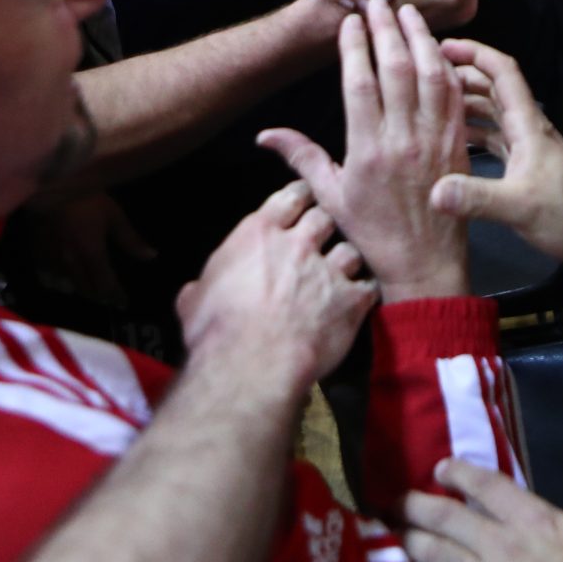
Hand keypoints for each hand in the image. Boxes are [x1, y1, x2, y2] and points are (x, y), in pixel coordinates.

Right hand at [23, 191, 156, 308]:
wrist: (51, 186)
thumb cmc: (87, 198)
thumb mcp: (114, 216)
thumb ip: (130, 240)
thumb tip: (152, 257)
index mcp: (92, 254)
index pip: (106, 284)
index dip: (116, 296)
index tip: (124, 303)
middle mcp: (71, 263)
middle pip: (87, 289)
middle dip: (100, 295)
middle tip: (109, 297)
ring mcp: (52, 260)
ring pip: (68, 286)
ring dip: (81, 290)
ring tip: (90, 291)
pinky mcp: (37, 254)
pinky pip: (48, 277)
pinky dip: (59, 283)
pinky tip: (64, 282)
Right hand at [176, 178, 376, 394]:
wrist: (253, 364)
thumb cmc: (217, 332)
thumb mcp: (194, 302)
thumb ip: (201, 288)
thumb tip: (194, 292)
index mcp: (259, 235)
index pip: (290, 197)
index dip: (299, 198)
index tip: (302, 202)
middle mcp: (299, 245)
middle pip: (325, 217)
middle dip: (325, 225)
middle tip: (323, 238)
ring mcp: (329, 271)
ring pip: (351, 250)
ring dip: (346, 261)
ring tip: (343, 272)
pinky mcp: (351, 300)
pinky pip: (368, 286)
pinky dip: (364, 293)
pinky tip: (359, 300)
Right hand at [260, 0, 468, 301]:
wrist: (424, 263)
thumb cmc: (373, 231)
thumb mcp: (330, 195)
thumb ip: (300, 157)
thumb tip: (263, 134)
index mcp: (367, 150)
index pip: (360, 84)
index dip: (356, 47)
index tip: (351, 20)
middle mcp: (402, 139)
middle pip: (396, 69)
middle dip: (387, 29)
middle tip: (379, 0)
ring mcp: (435, 139)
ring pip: (430, 76)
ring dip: (420, 38)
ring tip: (409, 12)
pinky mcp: (458, 143)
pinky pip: (454, 96)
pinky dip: (447, 67)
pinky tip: (438, 47)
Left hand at [404, 460, 562, 561]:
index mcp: (539, 524)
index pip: (490, 488)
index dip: (461, 475)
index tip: (440, 468)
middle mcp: (505, 550)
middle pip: (448, 522)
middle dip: (417, 508)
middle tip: (393, 502)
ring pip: (439, 561)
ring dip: (413, 546)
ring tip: (396, 537)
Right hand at [429, 40, 562, 282]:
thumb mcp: (518, 206)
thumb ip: (476, 198)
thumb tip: (434, 191)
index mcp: (528, 125)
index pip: (503, 72)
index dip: (475, 53)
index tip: (442, 45)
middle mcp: (527, 128)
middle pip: (493, 87)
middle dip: (461, 74)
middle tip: (423, 73)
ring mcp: (525, 146)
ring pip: (491, 112)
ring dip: (464, 102)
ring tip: (428, 102)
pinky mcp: (522, 165)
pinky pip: (493, 136)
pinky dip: (471, 131)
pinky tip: (449, 138)